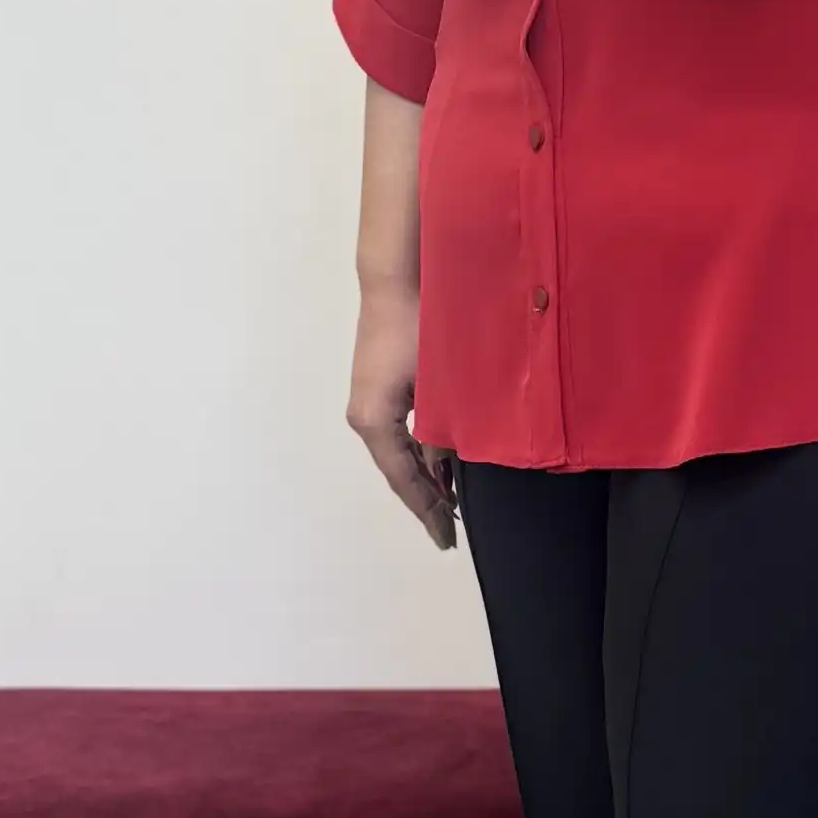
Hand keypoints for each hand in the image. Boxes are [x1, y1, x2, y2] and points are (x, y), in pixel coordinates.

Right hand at [347, 283, 455, 549]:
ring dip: (425, 474)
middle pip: (398, 470)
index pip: (404, 479)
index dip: (427, 510)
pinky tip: (442, 458)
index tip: (447, 538)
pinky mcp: (378, 386)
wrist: (396, 278)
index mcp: (374, 421)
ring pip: (399, 451)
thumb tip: (447, 465)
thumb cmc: (419, 325)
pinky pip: (400, 431)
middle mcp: (364, 416)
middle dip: (426, 498)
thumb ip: (443, 430)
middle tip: (453, 528)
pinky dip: (420, 450)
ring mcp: (368, 400)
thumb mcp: (438, 384)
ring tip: (452, 501)